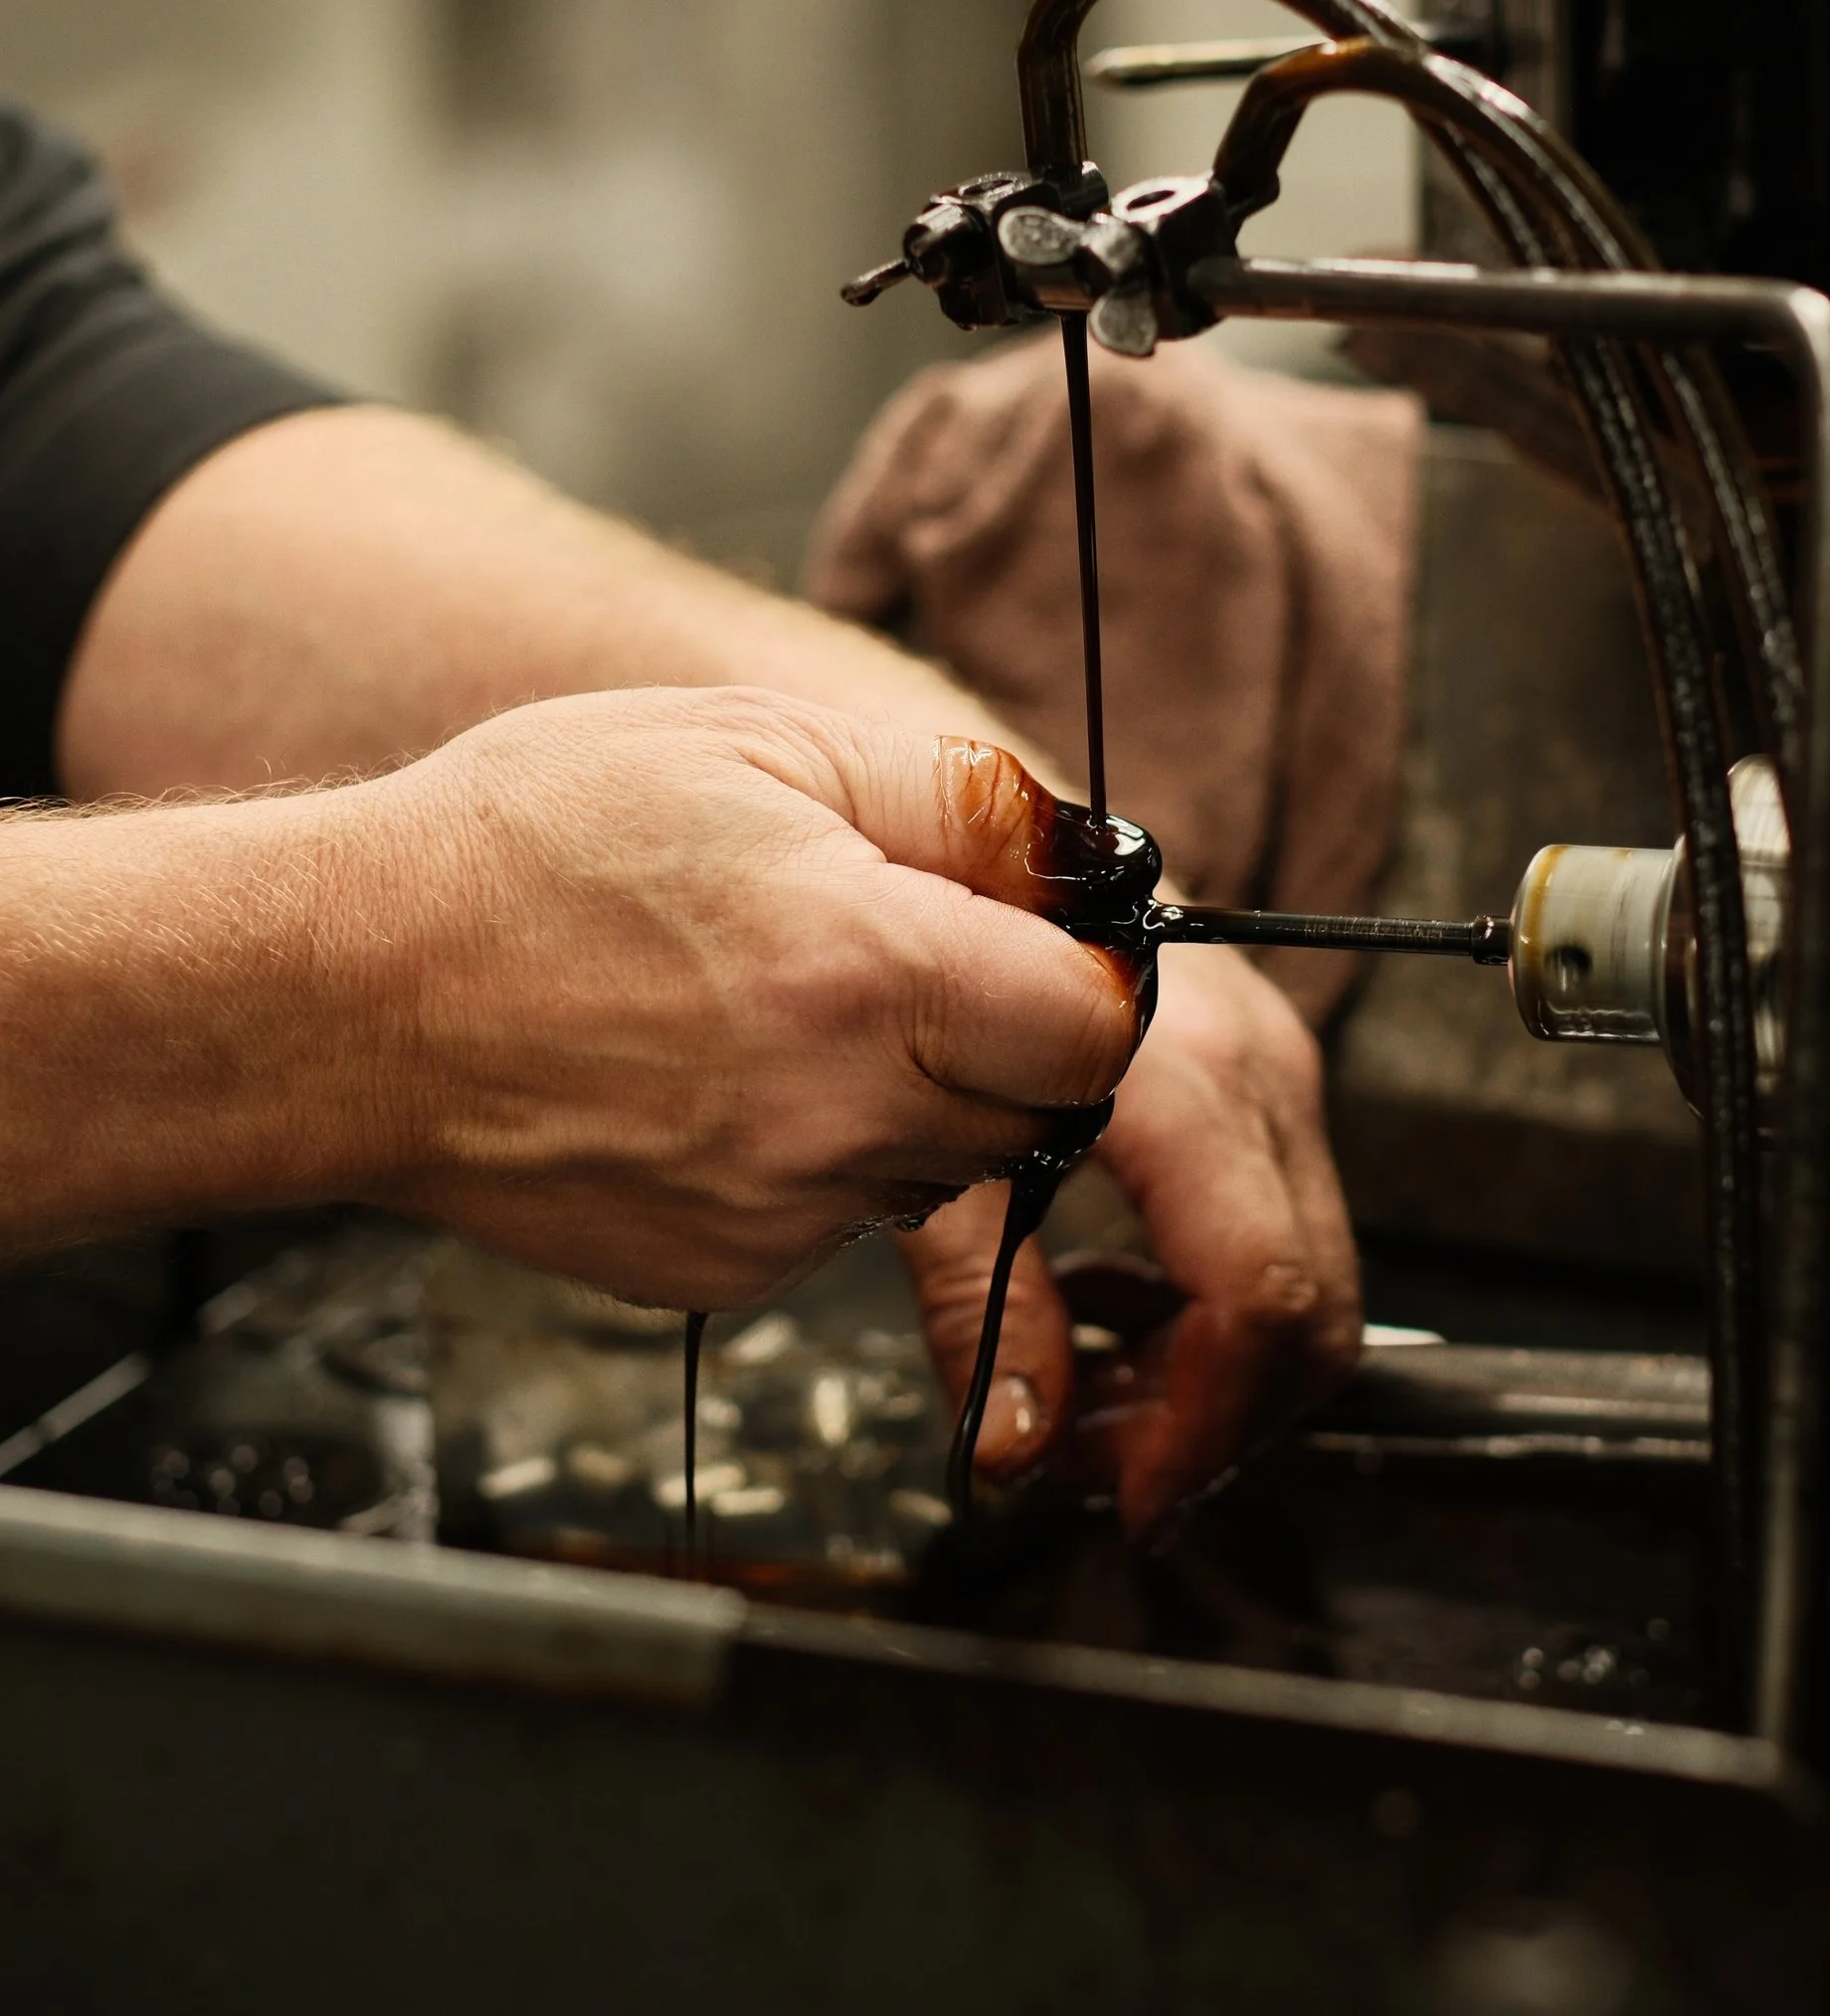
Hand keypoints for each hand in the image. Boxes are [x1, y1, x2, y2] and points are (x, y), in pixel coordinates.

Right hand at [354, 687, 1140, 1307]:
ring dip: (923, 1099)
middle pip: (1042, 1111)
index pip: (1098, 1029)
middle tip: (910, 963)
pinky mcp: (729, 1272)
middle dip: (1013, 1039)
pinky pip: (852, 1220)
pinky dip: (832, 1157)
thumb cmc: (529, 847)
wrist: (349, 998)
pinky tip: (734, 1082)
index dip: (1091, 981)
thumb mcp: (758, 739)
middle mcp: (837, 1113)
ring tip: (800, 1013)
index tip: (1047, 949)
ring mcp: (781, 1211)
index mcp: (864, 967)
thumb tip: (1086, 857)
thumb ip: (956, 801)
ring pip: (951, 1170)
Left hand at [896, 938, 1363, 1538]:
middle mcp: (1261, 1070)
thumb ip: (983, 1304)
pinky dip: (1204, 1306)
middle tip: (1098, 1467)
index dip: (1205, 1423)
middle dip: (1214, 1417)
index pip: (1256, 1287)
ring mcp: (1275, 1073)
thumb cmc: (944, 952)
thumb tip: (1017, 1447)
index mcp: (1190, 1075)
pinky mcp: (1262, 1084)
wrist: (993, 841)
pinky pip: (1276, 1228)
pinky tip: (1100, 1312)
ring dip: (1209, 1372)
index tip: (1133, 1493)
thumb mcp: (932, 1149)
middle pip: (1309, 1302)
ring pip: (1307, 1278)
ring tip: (1080, 1398)